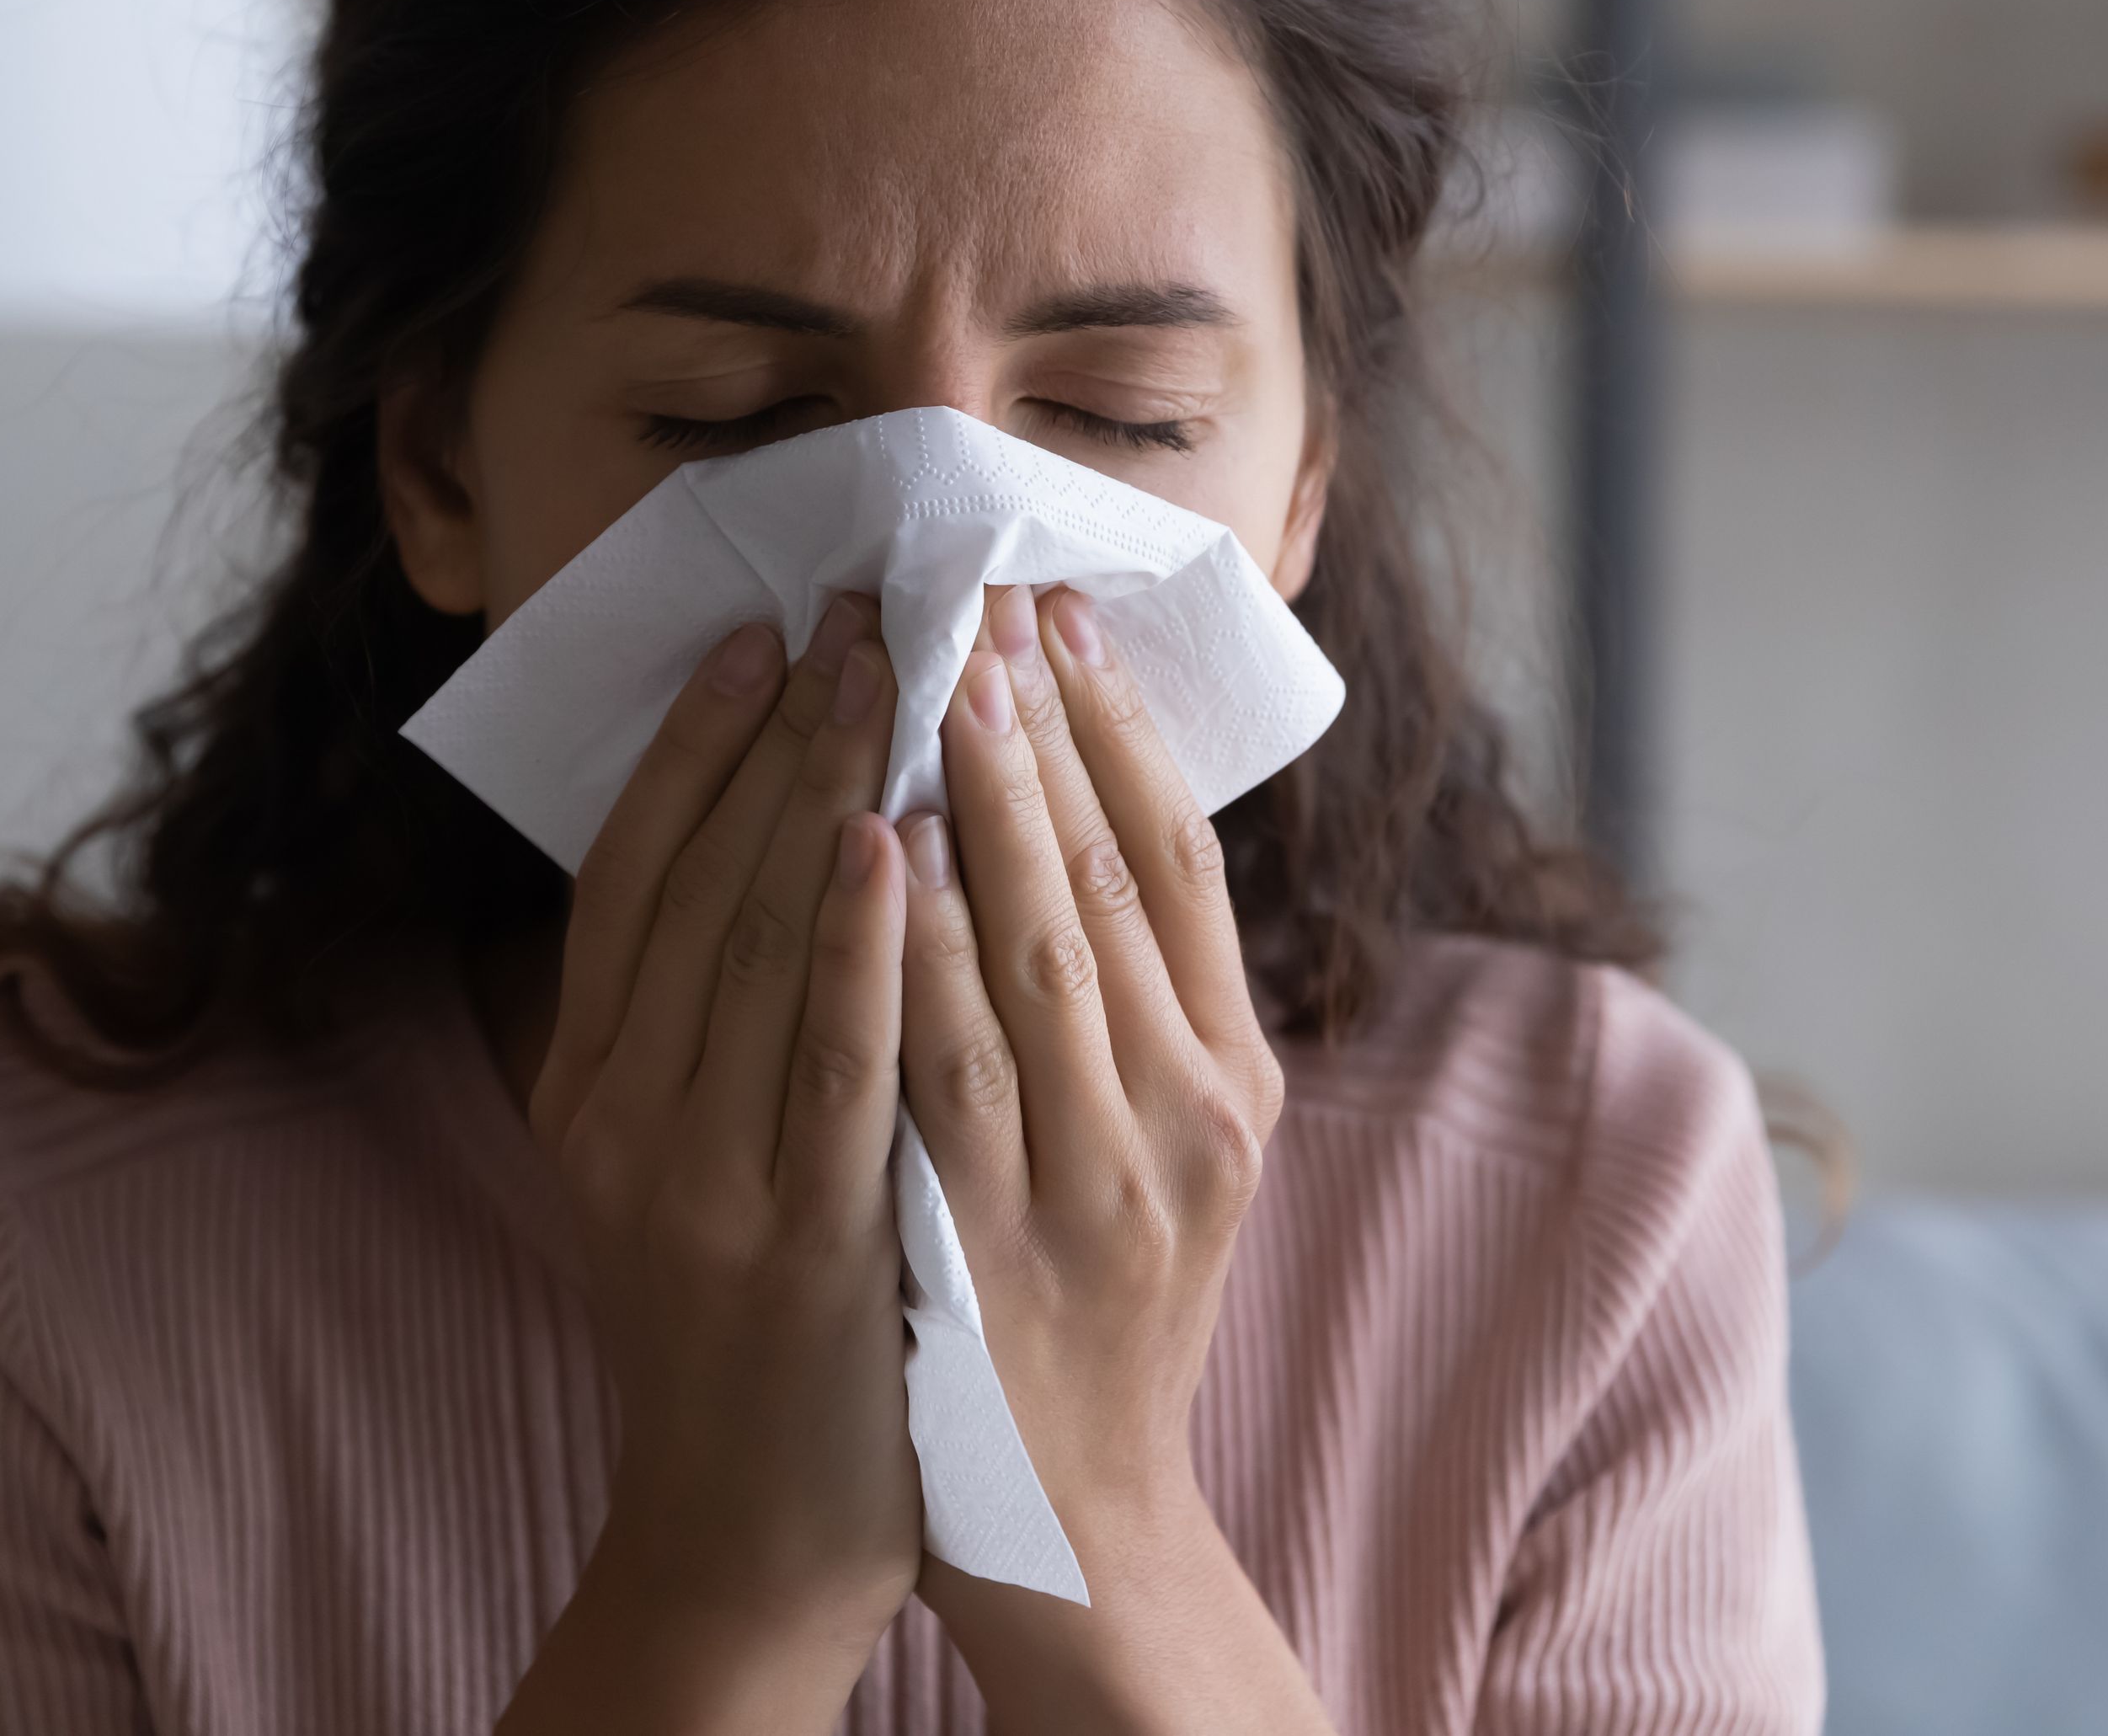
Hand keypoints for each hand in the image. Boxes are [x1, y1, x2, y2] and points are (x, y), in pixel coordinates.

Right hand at [498, 597, 917, 1735]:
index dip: (695, 740)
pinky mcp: (792, 1240)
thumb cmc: (746, 1317)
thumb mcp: (682, 1152)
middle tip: (860, 604)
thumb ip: (704, 1016)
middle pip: (698, 879)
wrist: (752, 1528)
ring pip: (759, 944)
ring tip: (894, 669)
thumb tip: (779, 831)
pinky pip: (831, 1061)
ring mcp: (696, 1179)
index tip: (765, 628)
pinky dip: (862, 941)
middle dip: (785, 728)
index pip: (630, 869)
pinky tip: (901, 836)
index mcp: (586, 1080)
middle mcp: (618, 1114)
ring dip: (830, 791)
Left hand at [896, 584, 1332, 1733]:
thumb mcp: (1167, 1149)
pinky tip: (874, 847)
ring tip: (929, 677)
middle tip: (979, 598)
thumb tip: (1090, 806)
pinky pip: (938, 1064)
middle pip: (1108, 883)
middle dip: (1041, 731)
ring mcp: (1084, 1184)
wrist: (1060, 1508)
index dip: (1122, 728)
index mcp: (1233, 1081)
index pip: (1181, 863)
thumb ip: (1145, 1000)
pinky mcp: (983, 1239)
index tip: (1060, 612)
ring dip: (980, 807)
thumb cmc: (1102, 1296)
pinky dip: (911, 946)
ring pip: (1031, 956)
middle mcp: (1179, 1121)